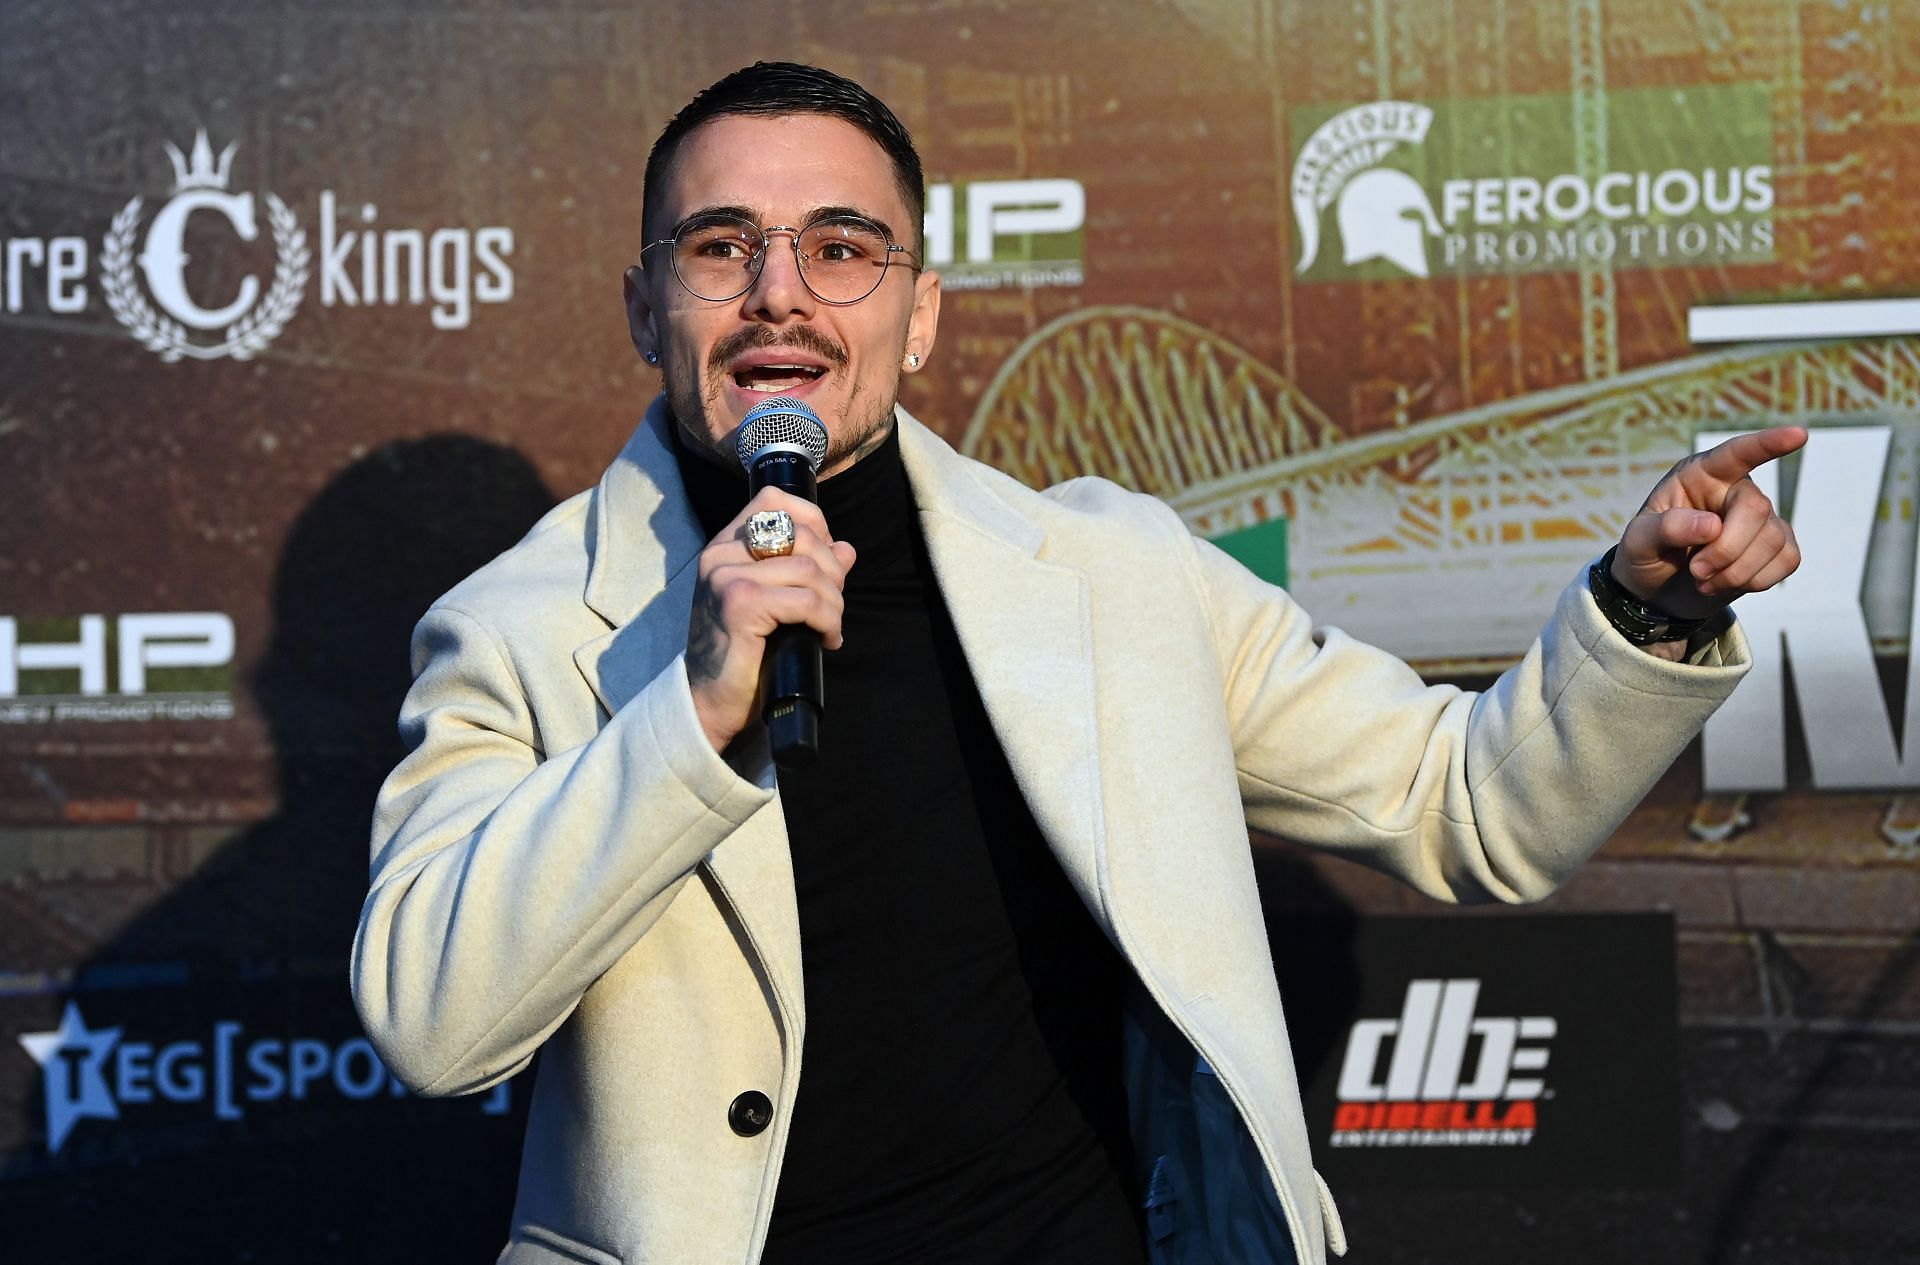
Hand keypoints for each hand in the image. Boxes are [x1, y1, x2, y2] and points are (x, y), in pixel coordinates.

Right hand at [686, 488, 855, 752]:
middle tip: (832, 607)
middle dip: (833, 572)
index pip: (776, 500)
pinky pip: (805, 599)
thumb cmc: (742, 652)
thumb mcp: (774, 601)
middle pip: (803, 534)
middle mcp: (720, 553)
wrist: (709, 701)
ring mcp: (727, 576)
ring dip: (833, 602)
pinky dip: (826, 620)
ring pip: (809, 569)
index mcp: (726, 544)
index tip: (826, 563)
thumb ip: (806, 570)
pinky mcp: (740, 604)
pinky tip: (825, 639)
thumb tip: (846, 549)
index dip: (816, 524)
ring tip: (829, 627)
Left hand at [1613, 425, 1805, 629]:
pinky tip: (1727, 582)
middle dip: (1726, 550)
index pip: (1736, 454)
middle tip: (1696, 572)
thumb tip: (1711, 525)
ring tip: (1704, 580)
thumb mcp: (1638, 541)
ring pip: (1773, 540)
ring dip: (1736, 572)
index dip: (1767, 444)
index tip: (1798, 434)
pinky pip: (1788, 560)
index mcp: (1700, 476)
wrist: (1658, 591)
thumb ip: (1666, 528)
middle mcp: (1735, 489)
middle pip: (1755, 509)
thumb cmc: (1646, 554)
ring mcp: (1761, 517)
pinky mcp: (1777, 545)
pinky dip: (1756, 580)